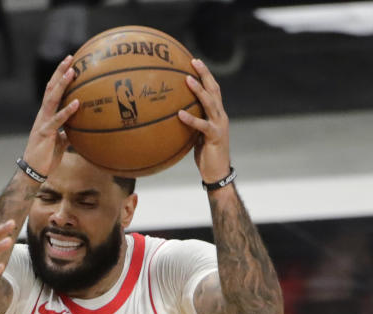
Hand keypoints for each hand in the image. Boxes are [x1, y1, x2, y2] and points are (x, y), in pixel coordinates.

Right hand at [22, 55, 80, 177]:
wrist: (34, 172)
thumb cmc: (47, 157)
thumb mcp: (61, 141)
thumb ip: (68, 131)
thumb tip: (81, 127)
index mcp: (46, 115)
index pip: (52, 91)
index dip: (59, 76)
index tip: (70, 63)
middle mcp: (42, 115)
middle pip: (50, 89)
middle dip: (60, 72)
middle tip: (71, 58)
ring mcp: (42, 123)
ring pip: (51, 99)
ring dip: (62, 84)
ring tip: (72, 72)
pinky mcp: (44, 133)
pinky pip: (57, 120)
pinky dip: (67, 111)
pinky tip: (77, 103)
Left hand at [178, 58, 231, 183]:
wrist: (217, 172)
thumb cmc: (205, 155)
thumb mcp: (196, 136)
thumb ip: (190, 124)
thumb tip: (173, 116)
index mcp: (217, 114)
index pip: (213, 89)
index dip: (205, 75)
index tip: (194, 62)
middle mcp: (220, 116)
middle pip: (214, 89)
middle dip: (205, 74)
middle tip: (194, 61)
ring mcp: (219, 125)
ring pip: (210, 103)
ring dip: (199, 90)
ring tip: (187, 79)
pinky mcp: (215, 137)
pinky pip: (202, 125)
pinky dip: (191, 119)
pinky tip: (179, 114)